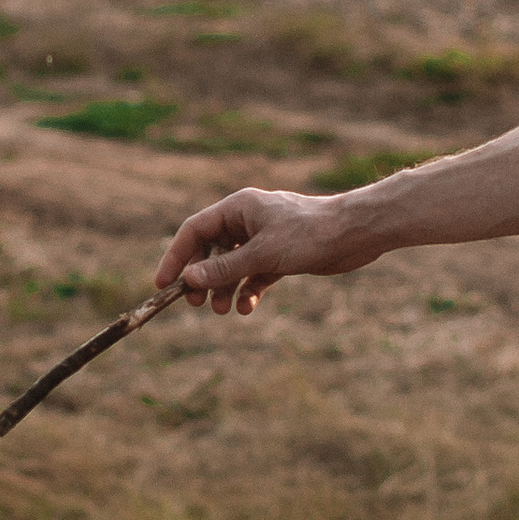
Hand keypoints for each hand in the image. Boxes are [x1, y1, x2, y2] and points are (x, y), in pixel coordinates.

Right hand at [152, 186, 370, 314]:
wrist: (355, 234)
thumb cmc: (309, 234)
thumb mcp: (262, 254)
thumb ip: (224, 268)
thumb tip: (190, 279)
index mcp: (238, 208)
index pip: (194, 231)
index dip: (176, 256)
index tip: (164, 284)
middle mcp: (247, 221)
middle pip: (210, 250)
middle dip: (202, 277)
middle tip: (194, 304)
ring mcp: (264, 239)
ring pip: (232, 266)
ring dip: (224, 289)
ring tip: (222, 311)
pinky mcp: (280, 256)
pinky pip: (254, 275)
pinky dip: (248, 291)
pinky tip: (247, 308)